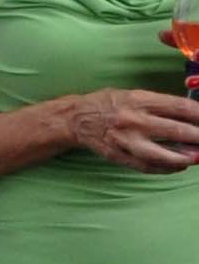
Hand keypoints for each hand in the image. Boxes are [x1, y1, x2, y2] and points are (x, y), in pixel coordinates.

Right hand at [59, 87, 198, 173]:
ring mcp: (124, 139)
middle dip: (197, 136)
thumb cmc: (110, 103)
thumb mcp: (136, 95)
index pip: (179, 107)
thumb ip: (160, 104)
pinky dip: (163, 168)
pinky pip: (144, 165)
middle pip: (173, 130)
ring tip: (196, 158)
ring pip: (158, 153)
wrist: (76, 118)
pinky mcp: (117, 154)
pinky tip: (178, 167)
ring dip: (181, 157)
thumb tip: (191, 116)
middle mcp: (133, 119)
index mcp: (140, 100)